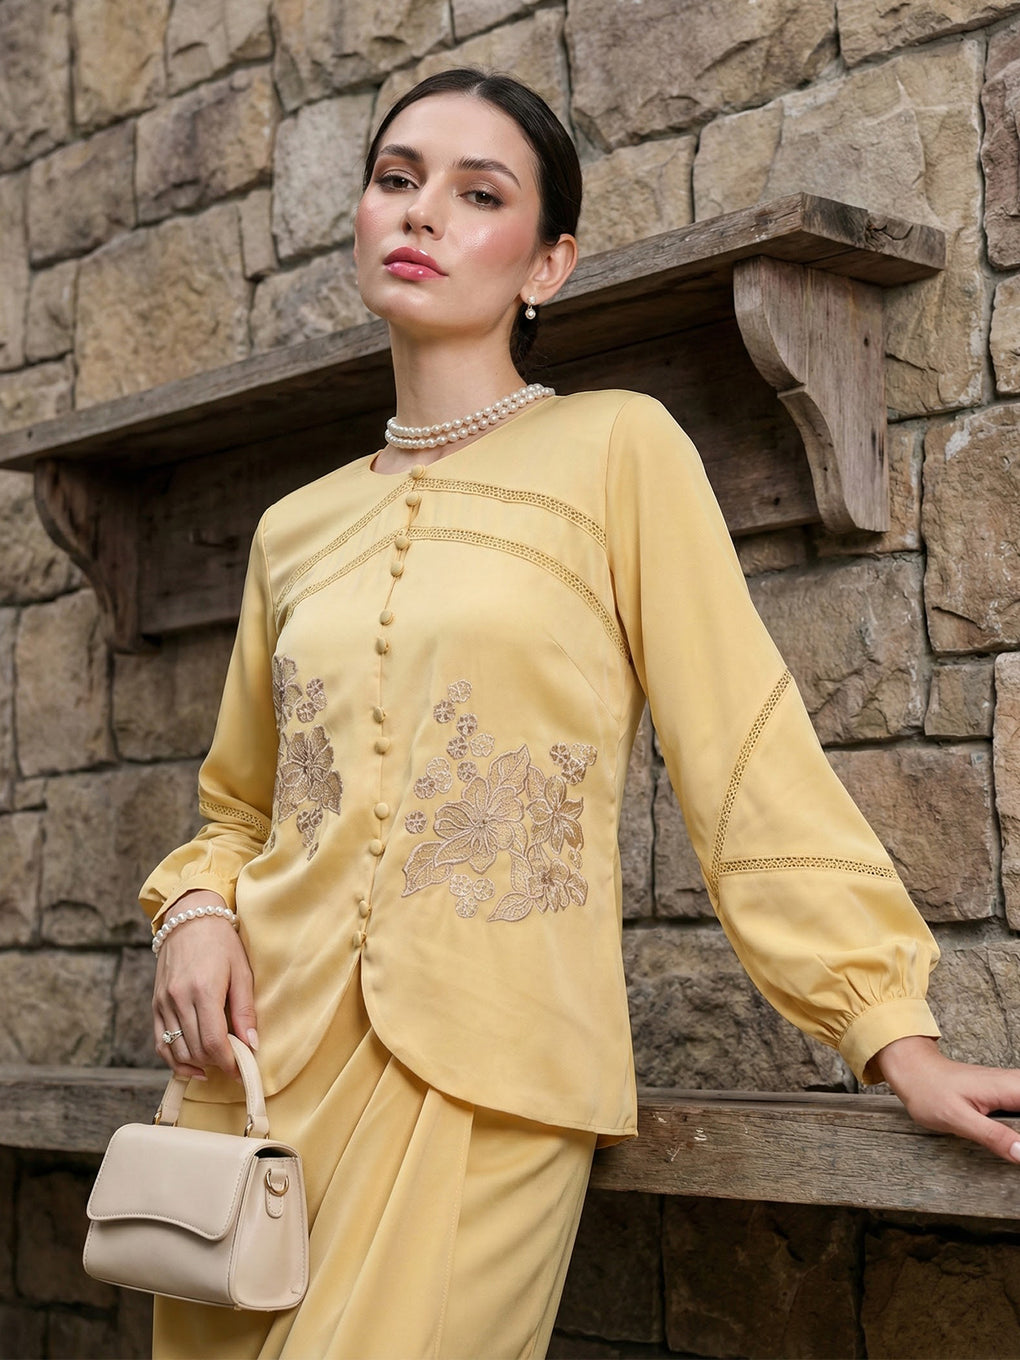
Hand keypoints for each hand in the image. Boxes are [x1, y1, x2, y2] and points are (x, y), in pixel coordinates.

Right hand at [152, 891, 257, 1080]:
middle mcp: (179, 998)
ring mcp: (163, 1002)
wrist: (190, 918)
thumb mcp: (242, 972)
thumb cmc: (221, 943)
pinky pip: (160, 1042)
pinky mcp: (155, 1004)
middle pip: (196, 1050)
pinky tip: (192, 1065)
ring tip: (216, 1064)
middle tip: (234, 1066)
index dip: (229, 1063)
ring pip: (176, 1050)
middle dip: (217, 1064)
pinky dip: (174, 1059)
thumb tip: (252, 1045)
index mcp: (204, 990)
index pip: (214, 1042)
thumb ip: (245, 1011)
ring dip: (197, 1064)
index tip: (243, 1071)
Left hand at [875, 1035, 1019, 1163]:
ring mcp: (1013, 1088)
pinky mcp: (1007, 1094)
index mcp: (1010, 1088)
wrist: (914, 1071)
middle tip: (1016, 1152)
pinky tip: (1016, 1144)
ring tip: (1015, 1149)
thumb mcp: (958, 1119)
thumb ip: (993, 1136)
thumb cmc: (930, 1091)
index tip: (1019, 1148)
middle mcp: (1016, 1084)